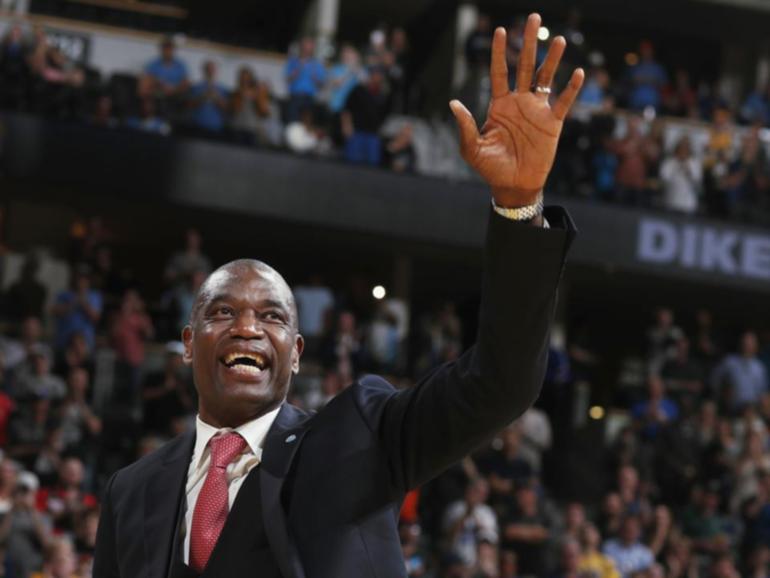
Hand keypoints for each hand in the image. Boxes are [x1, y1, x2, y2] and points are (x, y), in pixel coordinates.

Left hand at [450, 14, 583, 206]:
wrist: (513, 185)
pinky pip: (563, 102)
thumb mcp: (472, 149)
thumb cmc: (490, 168)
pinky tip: (577, 73)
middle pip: (524, 66)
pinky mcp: (553, 123)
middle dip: (528, 43)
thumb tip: (453, 103)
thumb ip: (465, 126)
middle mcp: (519, 102)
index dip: (498, 52)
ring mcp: (537, 111)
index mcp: (499, 105)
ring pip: (545, 78)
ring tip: (558, 39)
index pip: (499, 72)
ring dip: (552, 59)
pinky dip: (571, 89)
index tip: (499, 31)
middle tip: (533, 18)